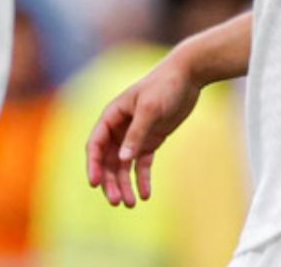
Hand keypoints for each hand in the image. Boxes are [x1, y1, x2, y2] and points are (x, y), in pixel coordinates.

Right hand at [85, 48, 203, 207]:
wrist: (187, 77)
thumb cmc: (164, 87)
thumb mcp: (149, 109)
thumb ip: (136, 134)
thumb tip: (122, 159)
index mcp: (111, 116)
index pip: (95, 144)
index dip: (93, 164)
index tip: (95, 183)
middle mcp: (119, 127)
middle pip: (107, 159)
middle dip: (110, 181)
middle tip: (116, 201)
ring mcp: (134, 135)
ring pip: (123, 165)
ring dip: (124, 184)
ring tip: (130, 204)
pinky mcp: (150, 140)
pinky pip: (141, 164)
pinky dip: (142, 179)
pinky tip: (145, 194)